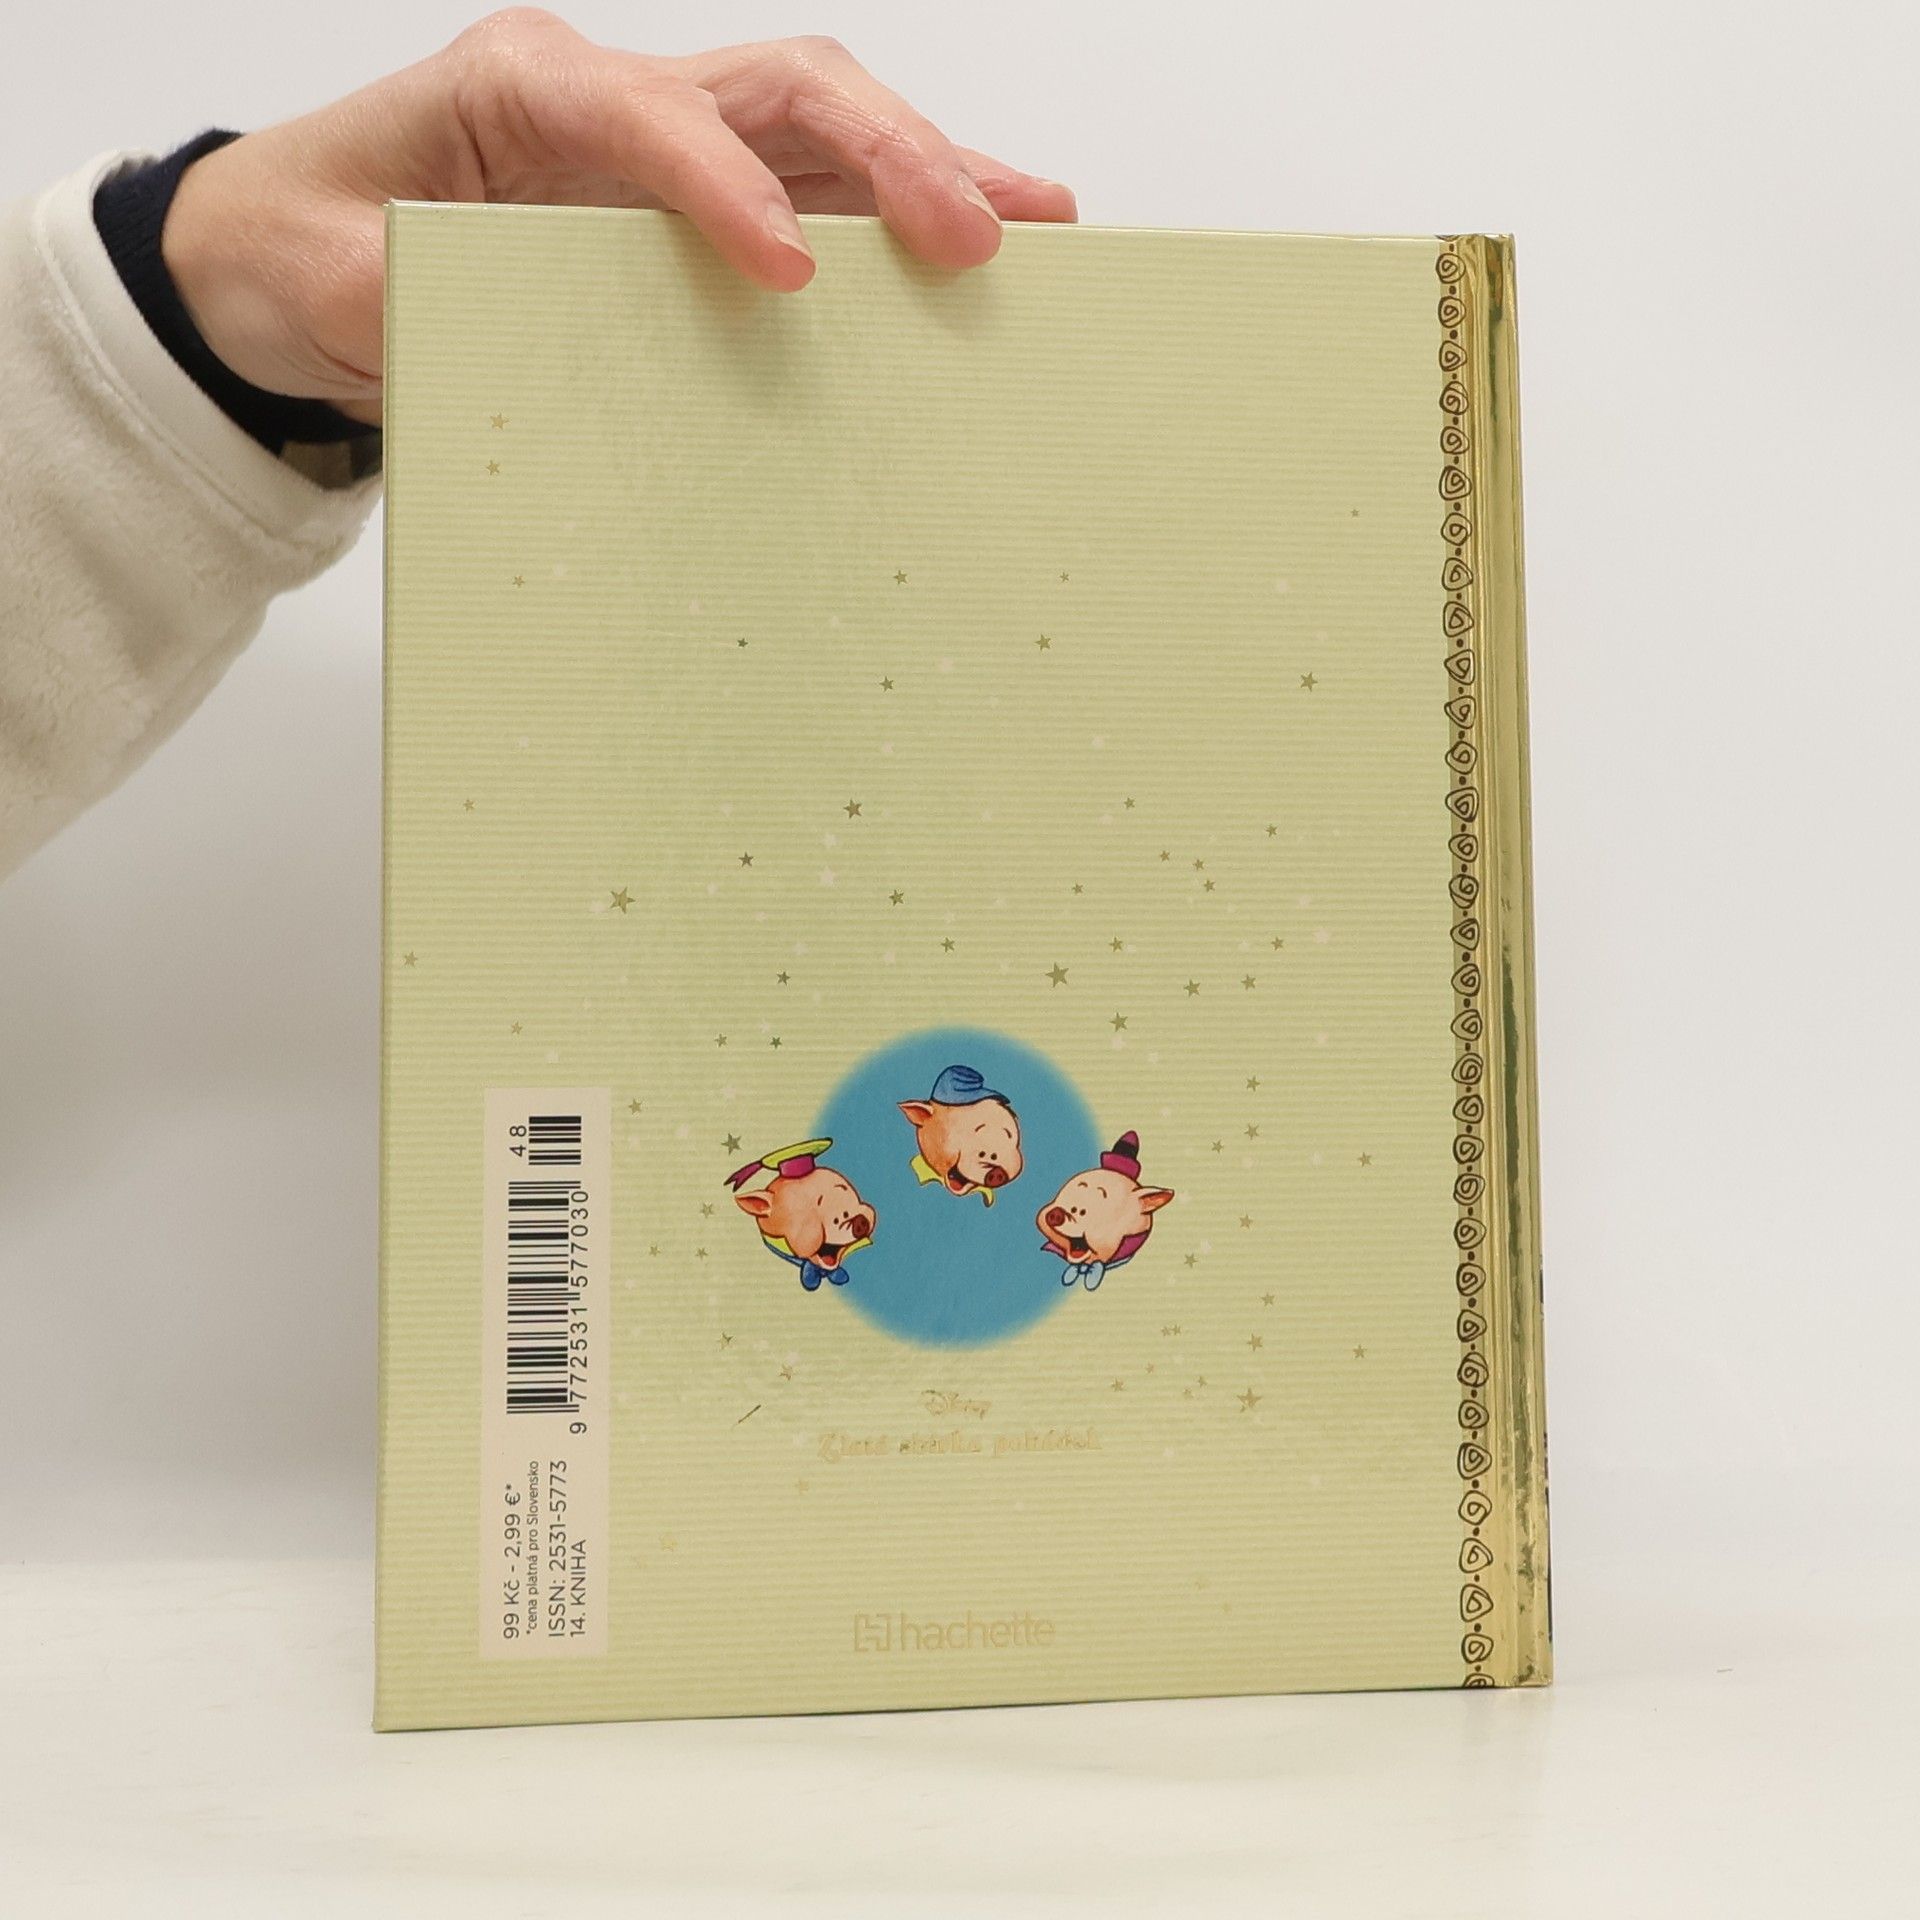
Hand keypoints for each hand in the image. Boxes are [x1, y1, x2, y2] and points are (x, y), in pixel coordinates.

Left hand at [160, 11, 1076, 424]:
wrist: (293, 257)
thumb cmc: (306, 246)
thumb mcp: (308, 277)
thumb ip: (377, 291)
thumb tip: (456, 321)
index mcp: (517, 89)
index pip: (643, 111)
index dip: (722, 181)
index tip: (786, 269)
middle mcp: (612, 101)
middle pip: (782, 91)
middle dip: (891, 152)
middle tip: (981, 230)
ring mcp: (668, 150)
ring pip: (828, 135)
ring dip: (936, 174)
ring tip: (1040, 222)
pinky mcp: (696, 210)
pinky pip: (819, 200)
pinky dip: (899, 222)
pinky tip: (978, 249)